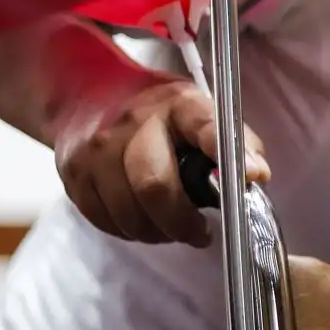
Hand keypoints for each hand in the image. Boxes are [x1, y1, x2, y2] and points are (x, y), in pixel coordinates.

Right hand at [52, 77, 268, 247]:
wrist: (88, 96)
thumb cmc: (158, 114)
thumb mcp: (200, 111)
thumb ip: (233, 141)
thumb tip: (256, 175)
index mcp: (178, 105)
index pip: (206, 126)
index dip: (226, 153)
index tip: (250, 176)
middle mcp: (133, 123)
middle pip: (155, 187)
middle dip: (182, 223)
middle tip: (199, 233)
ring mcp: (96, 148)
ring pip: (130, 214)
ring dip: (157, 232)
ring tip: (170, 226)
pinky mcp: (74, 173)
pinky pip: (107, 221)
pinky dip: (131, 231)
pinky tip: (143, 219)